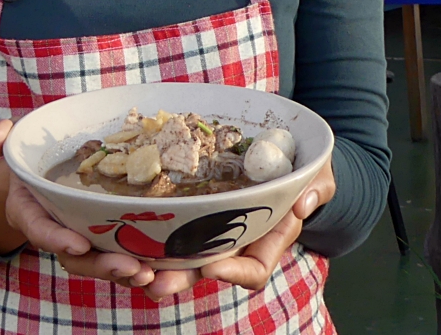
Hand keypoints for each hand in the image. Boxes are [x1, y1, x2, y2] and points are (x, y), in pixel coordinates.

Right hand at [0, 119, 157, 289]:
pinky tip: (163, 267)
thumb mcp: (13, 142)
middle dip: (103, 265)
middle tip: (133, 268)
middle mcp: (55, 231)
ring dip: (126, 271)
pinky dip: (139, 263)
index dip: (57, 239)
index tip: (79, 244)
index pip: (40, 229)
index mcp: (30, 212)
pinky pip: (118, 256)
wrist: (40, 176)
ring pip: (100, 262)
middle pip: (77, 257)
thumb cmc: (29, 156)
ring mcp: (79, 237)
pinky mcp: (102, 238)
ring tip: (151, 273)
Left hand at [141, 159, 336, 300]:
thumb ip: (317, 188)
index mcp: (268, 239)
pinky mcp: (190, 211)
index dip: (234, 273)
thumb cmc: (306, 171)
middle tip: (156, 283)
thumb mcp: (320, 175)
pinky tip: (121, 233)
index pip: (253, 269)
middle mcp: (236, 242)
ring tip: (132, 270)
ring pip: (180, 254)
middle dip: (181, 278)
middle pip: (206, 269)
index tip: (213, 266)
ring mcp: (211, 229)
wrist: (287, 157)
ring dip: (156, 264)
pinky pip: (167, 227)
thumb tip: (303, 202)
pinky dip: (146, 233)